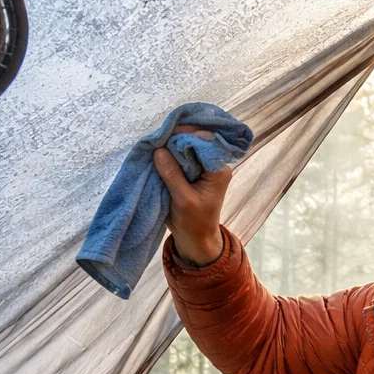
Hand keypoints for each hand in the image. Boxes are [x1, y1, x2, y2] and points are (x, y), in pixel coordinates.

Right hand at [153, 125, 229, 266]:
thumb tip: (159, 150)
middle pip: (195, 142)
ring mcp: (201, 168)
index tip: (169, 134)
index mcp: (218, 171)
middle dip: (177, 139)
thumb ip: (172, 175)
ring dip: (171, 146)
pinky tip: (157, 152)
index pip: (206, 144)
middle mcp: (212, 165)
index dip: (188, 136)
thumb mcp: (183, 199)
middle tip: (158, 138)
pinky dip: (169, 155)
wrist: (195, 239)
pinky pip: (180, 158)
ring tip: (155, 142)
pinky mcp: (191, 173)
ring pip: (186, 149)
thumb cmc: (194, 223)